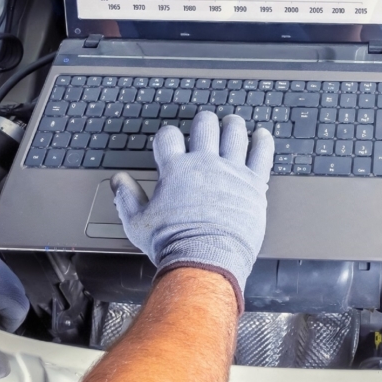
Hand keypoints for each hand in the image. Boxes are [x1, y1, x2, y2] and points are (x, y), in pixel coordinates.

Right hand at [111, 112, 273, 308]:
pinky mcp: (253, 183)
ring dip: (232, 125)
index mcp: (176, 170)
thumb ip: (126, 198)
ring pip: (234, 133)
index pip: (168, 136)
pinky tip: (262, 134)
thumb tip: (118, 181)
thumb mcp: (138, 223)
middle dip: (204, 122)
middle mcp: (204, 164)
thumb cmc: (173, 245)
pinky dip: (263, 141)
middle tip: (205, 123)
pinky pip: (261, 154)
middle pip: (205, 126)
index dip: (167, 135)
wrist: (206, 260)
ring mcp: (231, 171)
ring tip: (232, 123)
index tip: (169, 140)